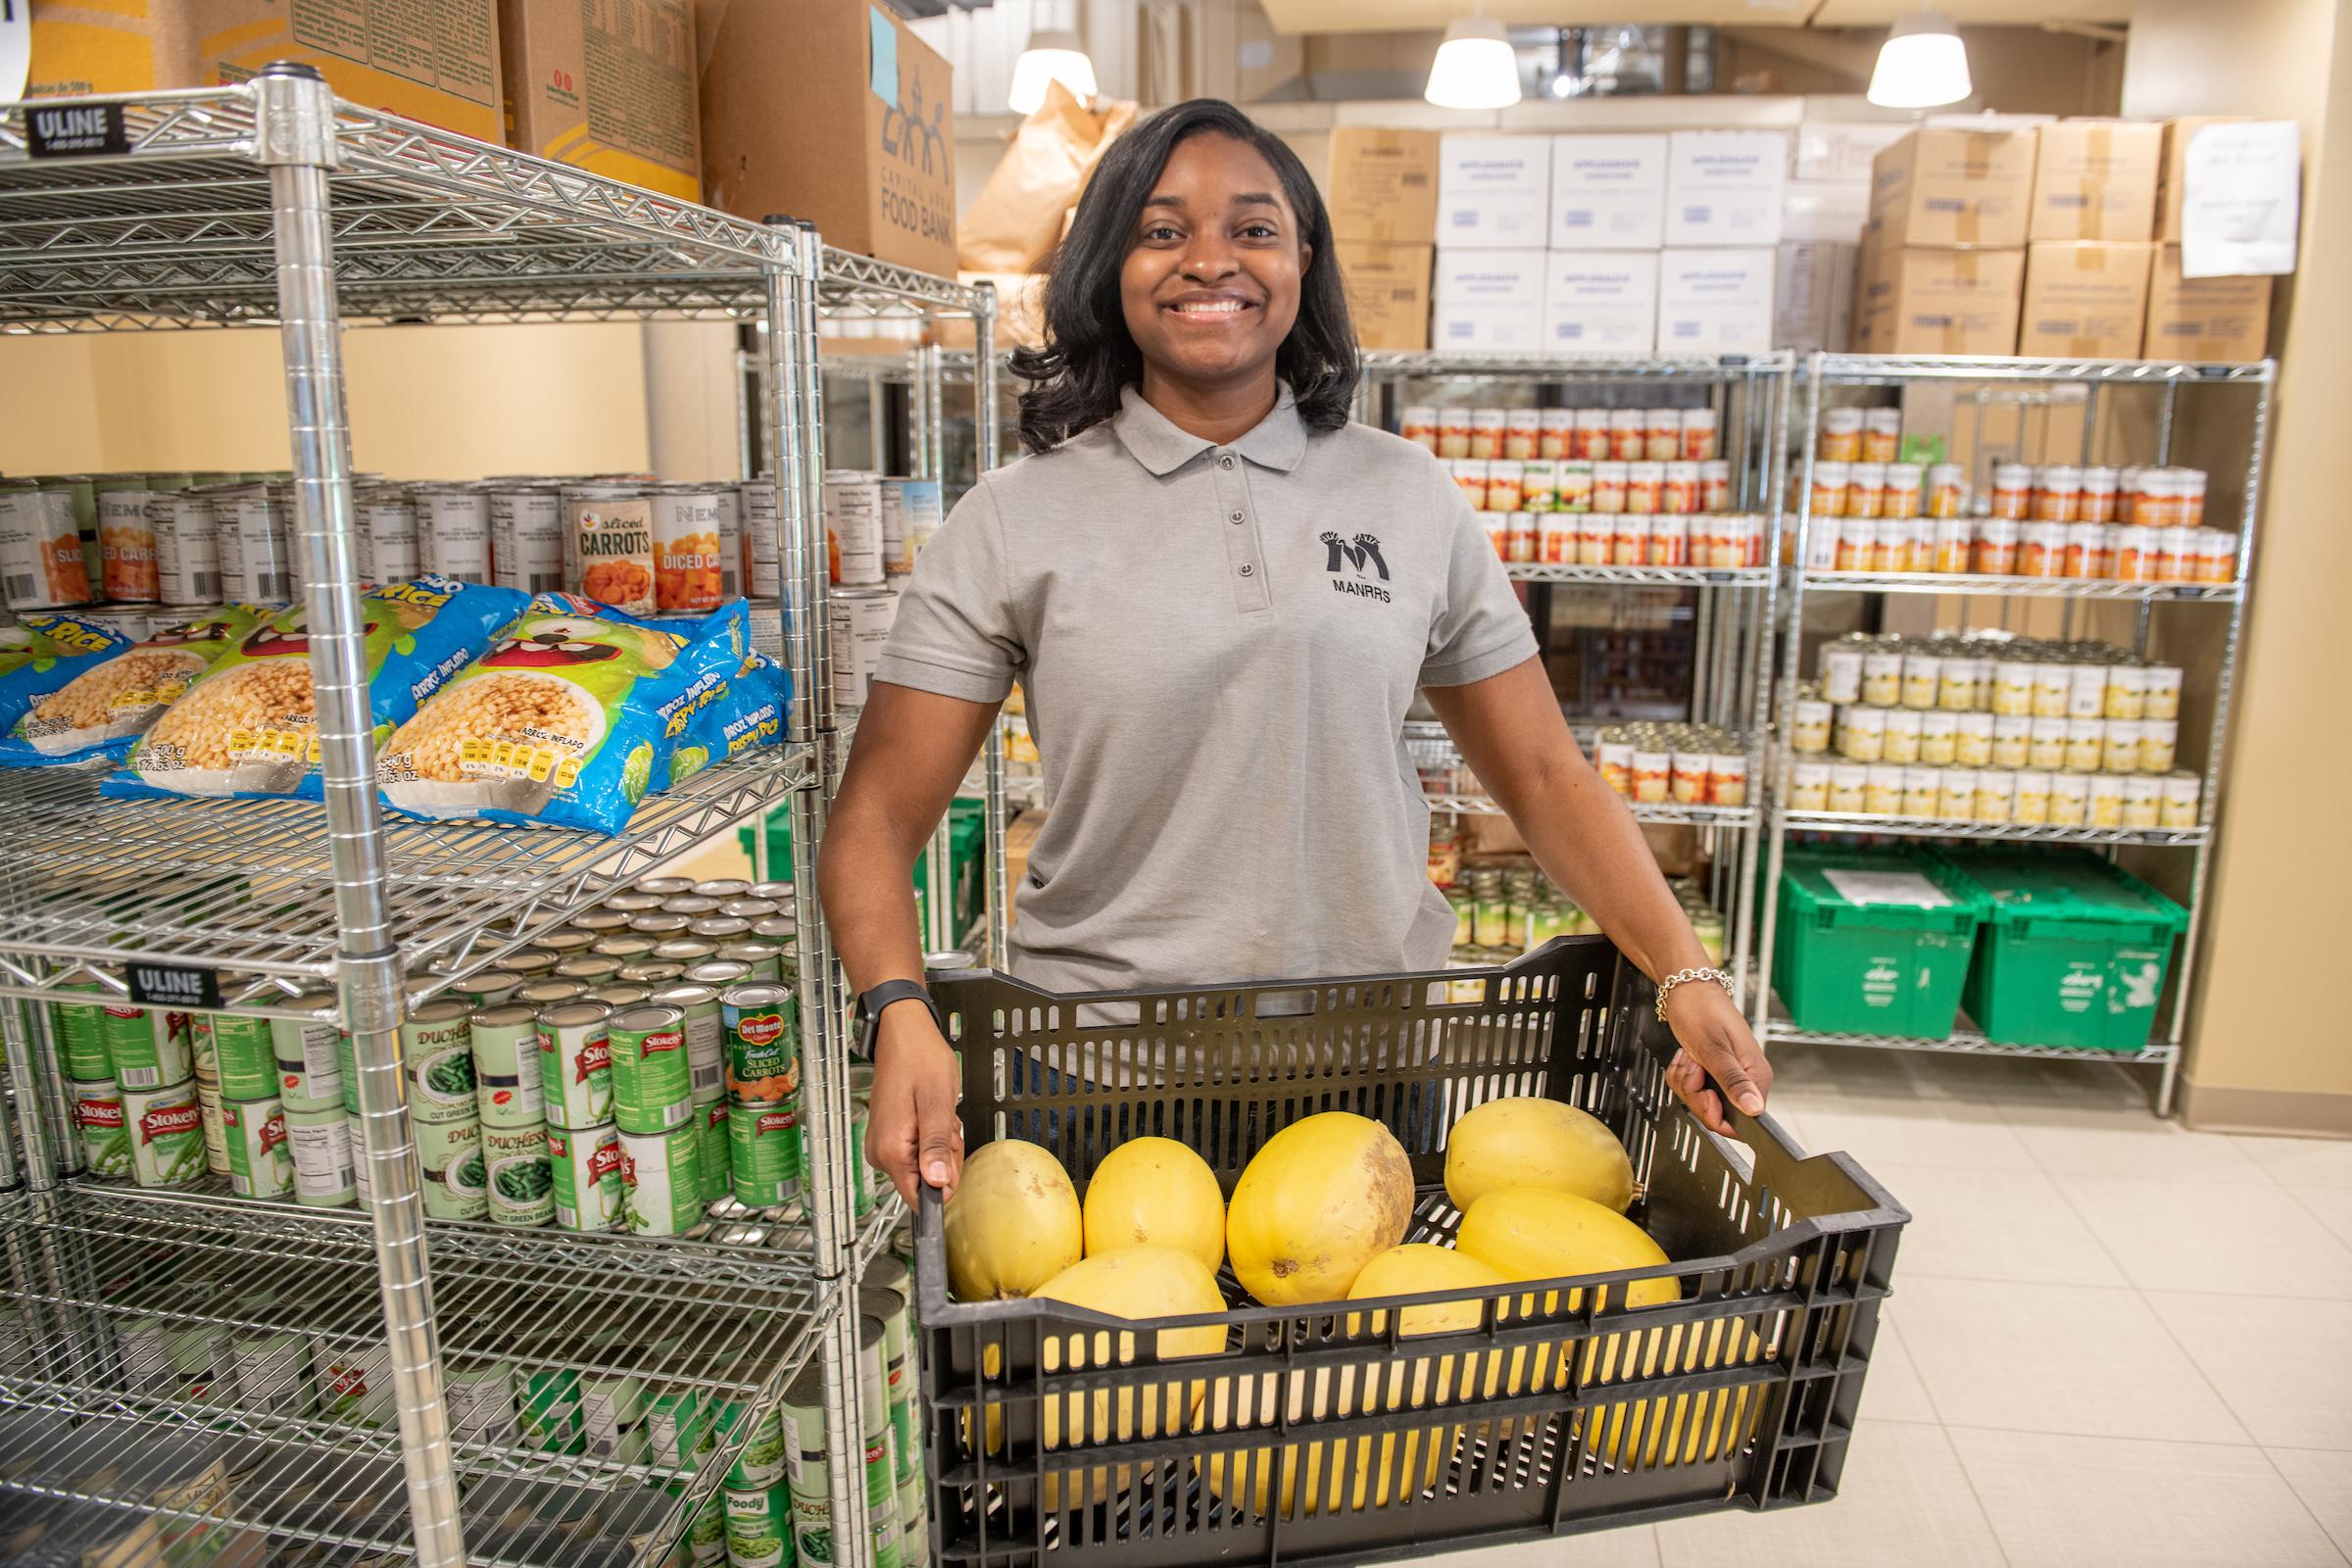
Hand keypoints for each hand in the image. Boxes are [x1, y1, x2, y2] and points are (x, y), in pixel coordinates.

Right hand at [866, 1001, 963, 1207]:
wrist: (903, 1033)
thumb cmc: (920, 1059)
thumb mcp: (937, 1103)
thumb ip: (937, 1146)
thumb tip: (939, 1185)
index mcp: (892, 1150)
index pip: (918, 1199)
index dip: (943, 1186)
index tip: (950, 1155)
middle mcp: (881, 1153)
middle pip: (926, 1182)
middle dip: (946, 1156)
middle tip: (946, 1123)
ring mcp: (883, 1146)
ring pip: (925, 1166)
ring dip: (941, 1144)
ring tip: (937, 1113)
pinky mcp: (888, 1138)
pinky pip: (918, 1152)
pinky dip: (932, 1136)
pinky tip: (931, 1113)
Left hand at [1661, 979, 1770, 1137]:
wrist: (1686, 989)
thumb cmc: (1701, 1010)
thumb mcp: (1714, 1049)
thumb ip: (1734, 1082)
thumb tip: (1756, 1110)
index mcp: (1755, 1076)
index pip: (1743, 1121)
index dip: (1716, 1113)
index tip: (1703, 1092)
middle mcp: (1746, 1079)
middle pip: (1716, 1113)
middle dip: (1694, 1093)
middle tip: (1695, 1065)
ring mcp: (1728, 1076)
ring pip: (1700, 1102)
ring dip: (1686, 1081)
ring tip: (1691, 1056)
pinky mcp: (1713, 1073)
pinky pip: (1691, 1089)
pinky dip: (1681, 1075)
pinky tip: (1686, 1057)